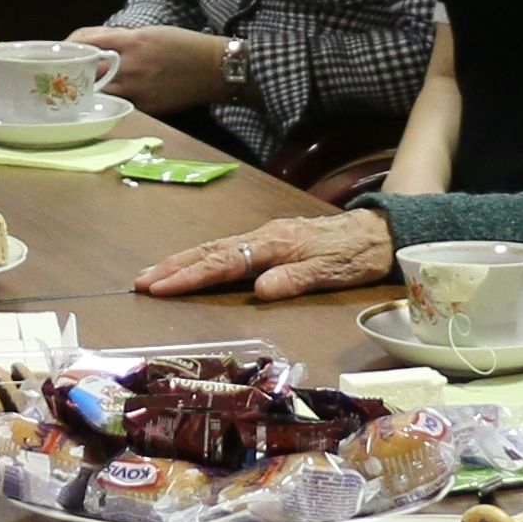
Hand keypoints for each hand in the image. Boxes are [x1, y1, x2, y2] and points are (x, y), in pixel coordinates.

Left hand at [74, 24, 234, 114]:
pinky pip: (120, 105)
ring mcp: (138, 88)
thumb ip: (124, 39)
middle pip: (88, 68)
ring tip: (76, 91)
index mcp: (132, 40)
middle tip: (61, 73)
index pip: (88, 40)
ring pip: (99, 92)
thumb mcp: (153, 32)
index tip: (63, 50)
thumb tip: (99, 46)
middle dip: (72, 70)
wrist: (215, 68)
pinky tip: (103, 103)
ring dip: (87, 91)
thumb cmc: (185, 45)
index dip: (70, 45)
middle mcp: (131, 64)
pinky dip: (110, 103)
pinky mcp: (147, 106)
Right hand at [130, 209, 395, 299]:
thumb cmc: (357, 254)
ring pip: (216, 247)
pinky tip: (191, 265)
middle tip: (141, 281)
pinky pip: (228, 248)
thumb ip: (295, 279)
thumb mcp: (332, 272)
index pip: (224, 262)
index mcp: (275, 243)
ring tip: (153, 275)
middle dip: (173, 266)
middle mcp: (265, 236)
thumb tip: (259, 290)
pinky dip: (203, 258)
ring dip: (182, 261)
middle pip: (211, 251)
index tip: (161, 286)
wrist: (382, 231)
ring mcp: (267, 236)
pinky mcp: (272, 239)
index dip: (190, 275)